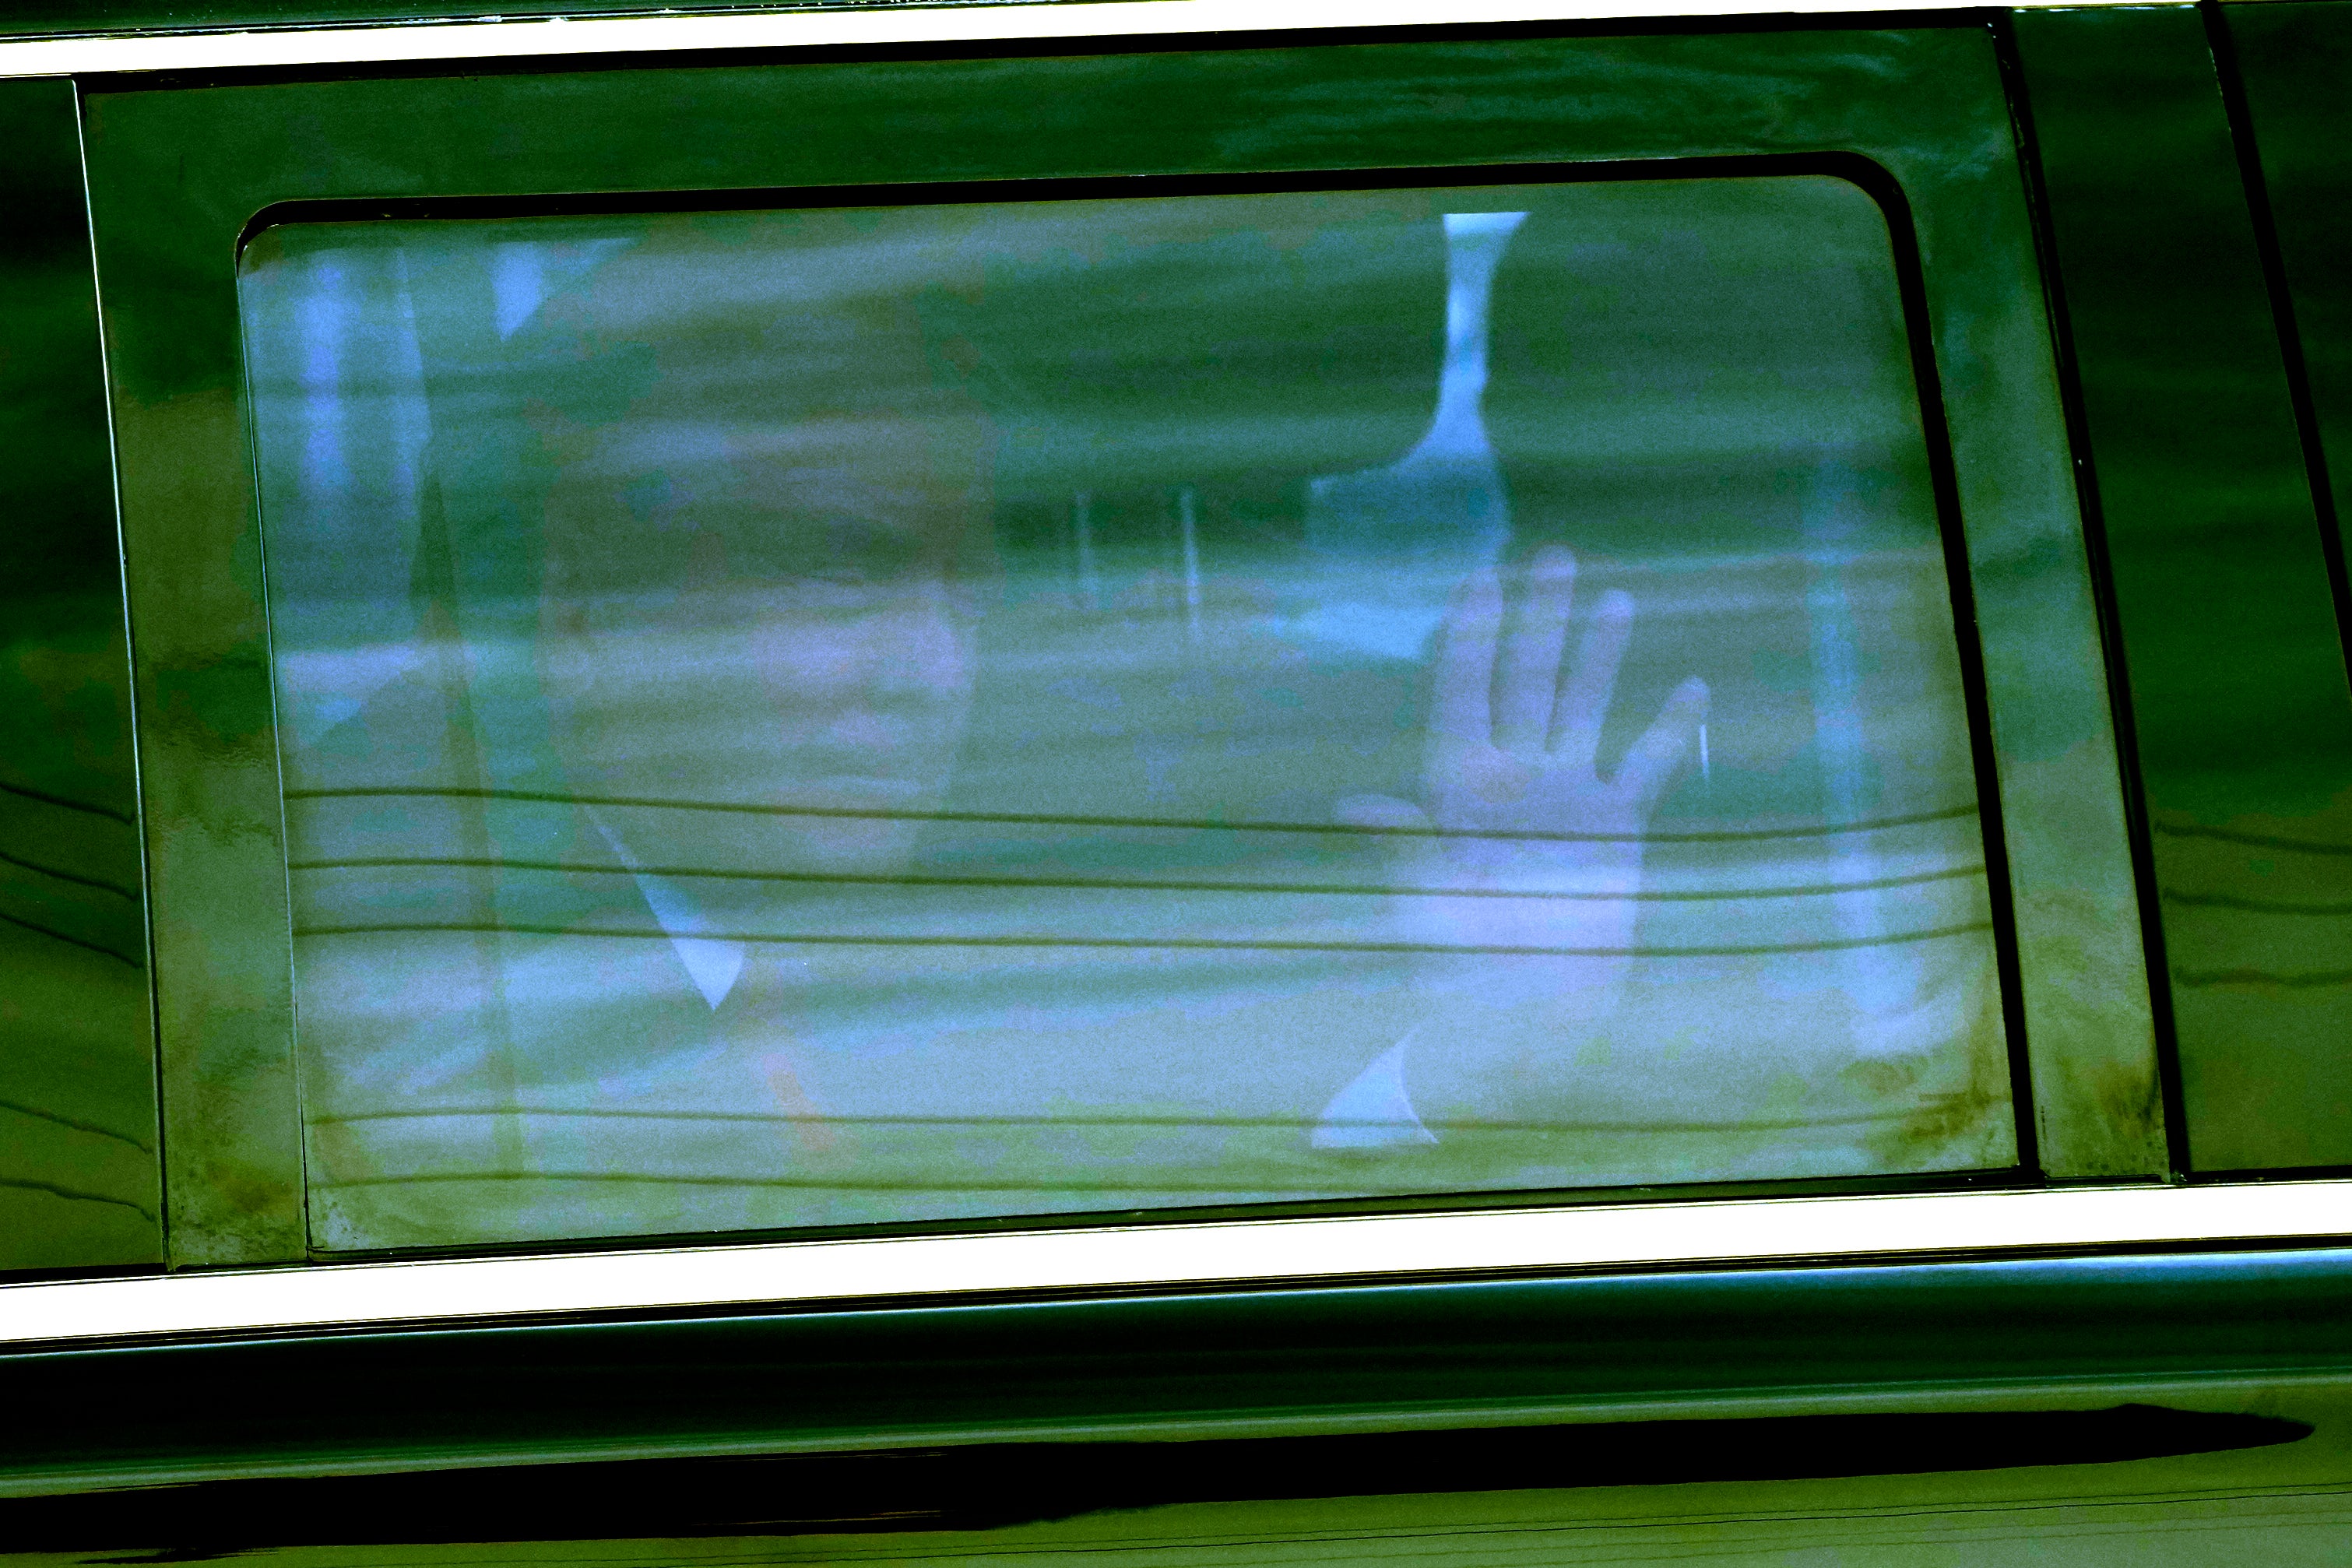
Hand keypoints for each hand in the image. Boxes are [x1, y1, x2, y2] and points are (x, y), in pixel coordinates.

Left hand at [1338, 546, 1705, 1123]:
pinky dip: (1669, 728)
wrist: (1524, 1018)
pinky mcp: (1615, 827)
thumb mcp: (1428, 905)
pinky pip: (1646, 765)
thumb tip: (1355, 804)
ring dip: (1600, 654)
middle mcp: (1512, 779)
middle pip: (1527, 680)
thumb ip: (1406, 848)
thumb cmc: (1461, 968)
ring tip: (1618, 597)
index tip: (1481, 575)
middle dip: (1540, 619)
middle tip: (1555, 557)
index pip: (1463, 690)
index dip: (1471, 633)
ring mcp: (1566, 797)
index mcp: (1458, 786)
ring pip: (1586, 706)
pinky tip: (1693, 685)